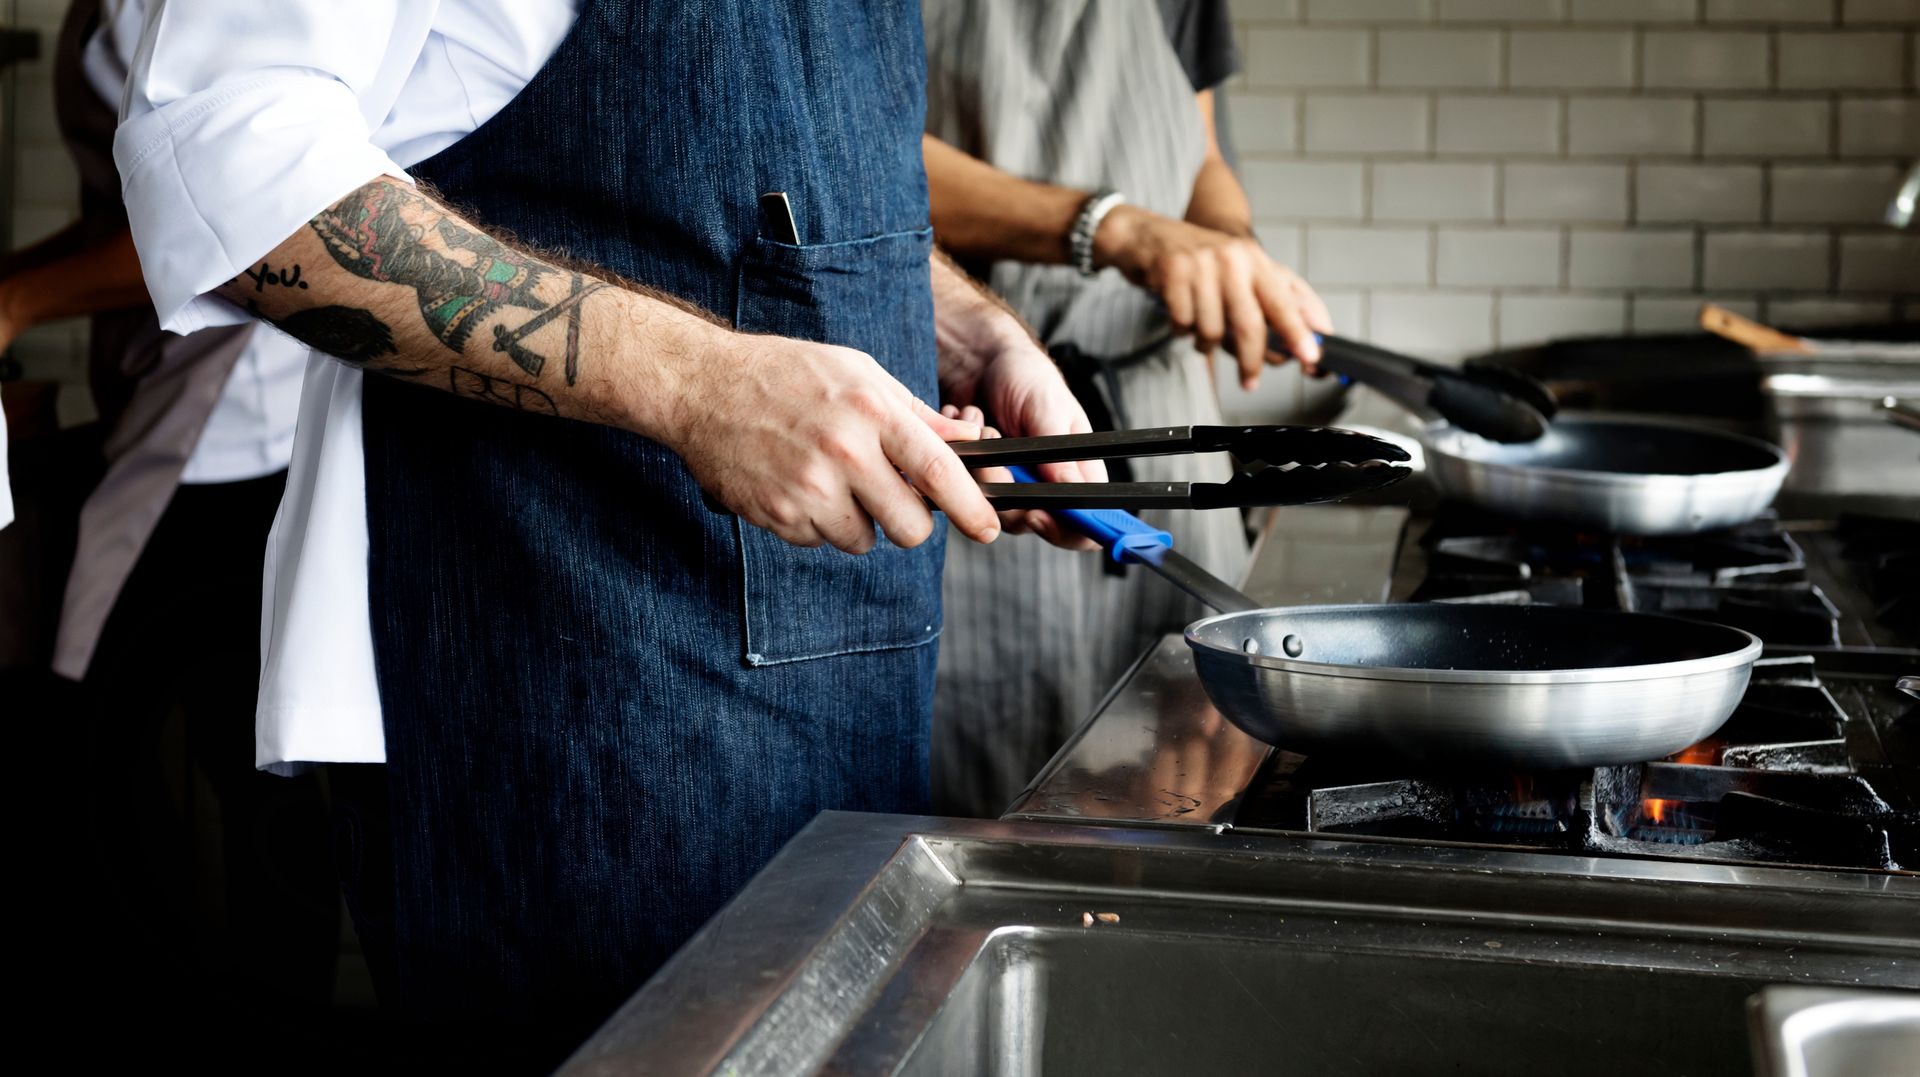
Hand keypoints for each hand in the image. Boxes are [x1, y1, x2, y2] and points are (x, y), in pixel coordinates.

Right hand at [661, 325, 1000, 554]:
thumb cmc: (789, 374)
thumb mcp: (861, 373)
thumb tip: (969, 444)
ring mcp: (809, 489)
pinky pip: (821, 541)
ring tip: (833, 480)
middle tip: (898, 505)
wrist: (704, 387)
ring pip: (864, 540)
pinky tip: (799, 485)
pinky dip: (819, 524)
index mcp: (873, 411)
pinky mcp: (778, 515)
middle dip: (912, 524)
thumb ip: (915, 413)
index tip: (990, 528)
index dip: (973, 507)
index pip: (940, 471)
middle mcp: (845, 453)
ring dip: (860, 522)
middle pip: (910, 526)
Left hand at [947, 337, 1108, 551]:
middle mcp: (1043, 486)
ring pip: (989, 508)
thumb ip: (1057, 452)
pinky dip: (958, 456)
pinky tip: (964, 422)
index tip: (1036, 512)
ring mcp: (1007, 486)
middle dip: (1006, 491)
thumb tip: (1073, 493)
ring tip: (981, 424)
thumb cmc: (1026, 377)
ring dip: (981, 466)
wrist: (980, 360)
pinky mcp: (975, 480)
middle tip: (994, 449)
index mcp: (1076, 473)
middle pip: (1028, 523)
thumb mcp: (1047, 408)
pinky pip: (958, 490)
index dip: (1064, 530)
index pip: (1082, 524)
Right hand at [1095, 206, 1332, 388]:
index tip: (1310, 358)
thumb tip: (1298, 339)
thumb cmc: (1199, 260)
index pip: (1284, 300)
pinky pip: (1183, 323)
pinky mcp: (1173, 272)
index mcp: (1255, 259)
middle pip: (1250, 324)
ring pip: (1212, 330)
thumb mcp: (1240, 271)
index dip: (1299, 332)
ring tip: (1200, 330)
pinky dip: (1181, 330)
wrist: (1146, 234)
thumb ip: (1272, 300)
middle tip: (1250, 380)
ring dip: (1205, 342)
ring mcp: (1202, 264)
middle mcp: (1233, 258)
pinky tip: (1181, 318)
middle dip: (1251, 359)